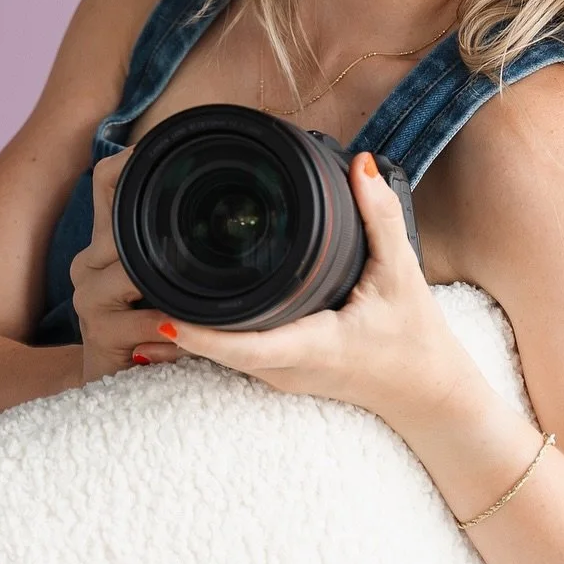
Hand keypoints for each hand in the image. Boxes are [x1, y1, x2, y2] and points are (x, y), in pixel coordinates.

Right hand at [70, 144, 184, 383]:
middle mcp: (90, 260)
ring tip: (196, 303)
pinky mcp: (97, 333)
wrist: (124, 381)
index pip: (106, 179)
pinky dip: (173, 329)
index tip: (177, 152)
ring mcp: (89, 296)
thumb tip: (231, 186)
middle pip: (119, 223)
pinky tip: (185, 336)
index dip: (130, 159)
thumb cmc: (156, 324)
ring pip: (132, 271)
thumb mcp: (169, 276)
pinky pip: (144, 321)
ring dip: (170, 291)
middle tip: (206, 253)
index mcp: (107, 237)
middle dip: (164, 241)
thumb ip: (183, 240)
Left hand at [148, 152, 475, 428]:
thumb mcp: (402, 275)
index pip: (243, 347)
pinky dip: (205, 333)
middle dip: (174, 322)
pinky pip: (232, 353)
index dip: (200, 334)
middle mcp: (285, 369)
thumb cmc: (417, 341)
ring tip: (143, 289)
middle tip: (134, 280)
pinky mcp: (281, 372)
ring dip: (184, 328)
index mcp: (310, 347)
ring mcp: (280, 375)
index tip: (162, 315)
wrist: (429, 397)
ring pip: (218, 355)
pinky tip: (180, 307)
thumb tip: (362, 166)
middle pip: (215, 351)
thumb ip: (381, 216)